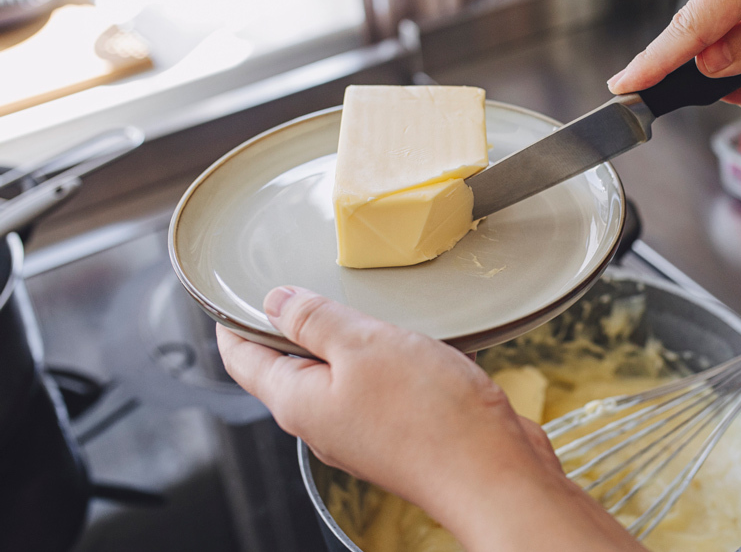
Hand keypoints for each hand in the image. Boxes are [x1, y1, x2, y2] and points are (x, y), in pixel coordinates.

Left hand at [217, 287, 643, 551]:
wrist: (493, 474)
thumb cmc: (430, 417)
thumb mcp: (365, 345)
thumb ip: (316, 320)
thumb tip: (276, 301)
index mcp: (299, 401)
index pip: (244, 359)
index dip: (233, 320)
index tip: (232, 290)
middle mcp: (325, 421)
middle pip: (291, 367)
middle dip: (293, 325)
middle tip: (302, 282)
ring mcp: (365, 430)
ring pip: (341, 374)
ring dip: (350, 339)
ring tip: (365, 302)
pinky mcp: (404, 432)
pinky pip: (382, 386)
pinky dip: (389, 358)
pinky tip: (416, 339)